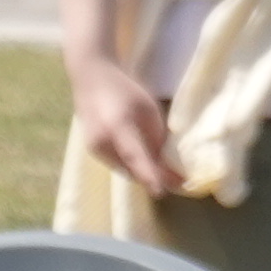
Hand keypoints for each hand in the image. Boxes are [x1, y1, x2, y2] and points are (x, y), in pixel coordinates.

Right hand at [67, 48, 182, 202]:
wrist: (92, 79)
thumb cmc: (125, 90)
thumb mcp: (148, 110)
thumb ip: (157, 138)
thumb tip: (170, 167)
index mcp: (118, 126)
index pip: (135, 156)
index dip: (149, 174)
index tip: (160, 191)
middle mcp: (102, 142)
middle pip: (133, 169)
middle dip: (154, 176)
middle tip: (178, 180)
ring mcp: (95, 150)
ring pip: (126, 170)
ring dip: (143, 170)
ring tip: (162, 168)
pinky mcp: (94, 152)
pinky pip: (118, 164)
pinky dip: (132, 164)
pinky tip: (143, 157)